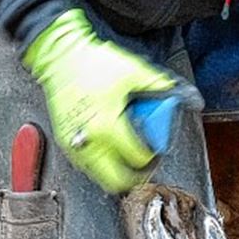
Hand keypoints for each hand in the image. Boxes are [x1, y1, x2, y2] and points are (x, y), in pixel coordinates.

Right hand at [23, 9, 188, 193]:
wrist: (60, 57)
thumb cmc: (92, 63)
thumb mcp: (133, 71)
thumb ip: (157, 84)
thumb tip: (177, 92)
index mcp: (108, 125)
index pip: (137, 156)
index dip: (153, 156)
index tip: (156, 149)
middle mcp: (90, 140)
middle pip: (116, 181)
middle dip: (135, 177)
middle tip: (144, 165)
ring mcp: (75, 143)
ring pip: (99, 177)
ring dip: (116, 172)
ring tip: (127, 157)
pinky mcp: (64, 140)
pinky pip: (85, 164)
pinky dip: (99, 163)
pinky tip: (108, 148)